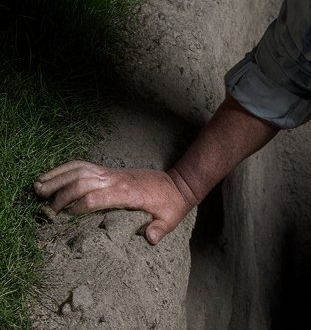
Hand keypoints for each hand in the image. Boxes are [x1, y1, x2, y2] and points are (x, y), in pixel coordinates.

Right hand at [34, 161, 195, 244]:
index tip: (65, 218)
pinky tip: (50, 177)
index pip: (97, 196)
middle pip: (83, 181)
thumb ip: (159, 229)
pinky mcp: (108, 171)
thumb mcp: (170, 219)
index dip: (79, 206)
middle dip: (61, 193)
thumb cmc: (171, 204)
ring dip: (57, 177)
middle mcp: (116, 180)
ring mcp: (111, 173)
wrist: (178, 184)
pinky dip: (64, 169)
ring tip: (37, 188)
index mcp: (128, 193)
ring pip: (80, 170)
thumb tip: (149, 238)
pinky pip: (83, 166)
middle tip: (45, 208)